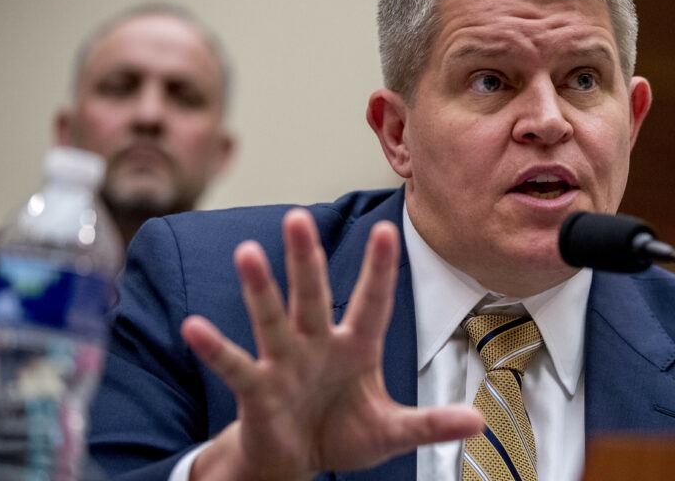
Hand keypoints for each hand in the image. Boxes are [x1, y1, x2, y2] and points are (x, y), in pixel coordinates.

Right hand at [180, 208, 482, 480]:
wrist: (299, 460)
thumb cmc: (343, 433)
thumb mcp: (392, 431)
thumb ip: (431, 423)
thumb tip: (479, 422)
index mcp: (356, 346)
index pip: (371, 301)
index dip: (378, 268)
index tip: (388, 227)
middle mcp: (318, 344)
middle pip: (313, 295)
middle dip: (307, 259)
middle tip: (299, 216)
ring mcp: (285, 363)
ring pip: (272, 318)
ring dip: (259, 289)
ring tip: (246, 251)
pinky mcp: (257, 389)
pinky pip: (235, 365)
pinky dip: (215, 348)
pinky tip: (194, 327)